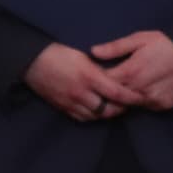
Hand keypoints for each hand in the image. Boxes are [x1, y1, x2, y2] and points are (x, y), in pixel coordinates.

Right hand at [24, 42, 139, 123]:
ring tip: (115, 107)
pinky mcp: (63, 108)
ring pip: (96, 116)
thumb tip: (114, 78)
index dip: (131, 97)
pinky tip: (97, 110)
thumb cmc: (58, 54)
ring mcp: (71, 102)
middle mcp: (81, 93)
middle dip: (121, 108)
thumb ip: (99, 69)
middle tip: (129, 104)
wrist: (32, 62)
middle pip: (108, 110)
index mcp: (88, 76)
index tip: (140, 97)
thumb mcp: (82, 56)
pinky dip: (93, 116)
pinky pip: (82, 118)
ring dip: (107, 113)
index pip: (116, 92)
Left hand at [90, 30, 172, 111]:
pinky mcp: (163, 105)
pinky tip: (139, 90)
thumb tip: (93, 52)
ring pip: (129, 104)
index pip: (104, 82)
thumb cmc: (166, 43)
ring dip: (123, 97)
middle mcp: (140, 89)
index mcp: (131, 71)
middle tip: (106, 83)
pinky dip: (139, 100)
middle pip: (115, 96)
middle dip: (108, 91)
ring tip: (122, 86)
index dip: (97, 79)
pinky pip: (144, 106)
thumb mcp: (140, 39)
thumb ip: (115, 48)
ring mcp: (153, 99)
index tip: (94, 75)